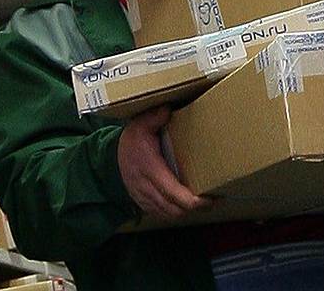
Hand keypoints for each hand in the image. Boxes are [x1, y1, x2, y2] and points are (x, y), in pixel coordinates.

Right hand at [117, 107, 210, 221]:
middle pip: (174, 208)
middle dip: (196, 207)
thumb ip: (154, 117)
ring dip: (187, 211)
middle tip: (214, 199)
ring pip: (169, 214)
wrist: (109, 160)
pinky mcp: (144, 204)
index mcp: (150, 169)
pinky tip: (188, 204)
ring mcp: (145, 198)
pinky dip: (176, 212)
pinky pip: (162, 214)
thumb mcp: (139, 125)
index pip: (172, 192)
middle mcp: (147, 188)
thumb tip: (168, 109)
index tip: (209, 198)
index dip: (192, 200)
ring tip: (205, 202)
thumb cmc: (129, 143)